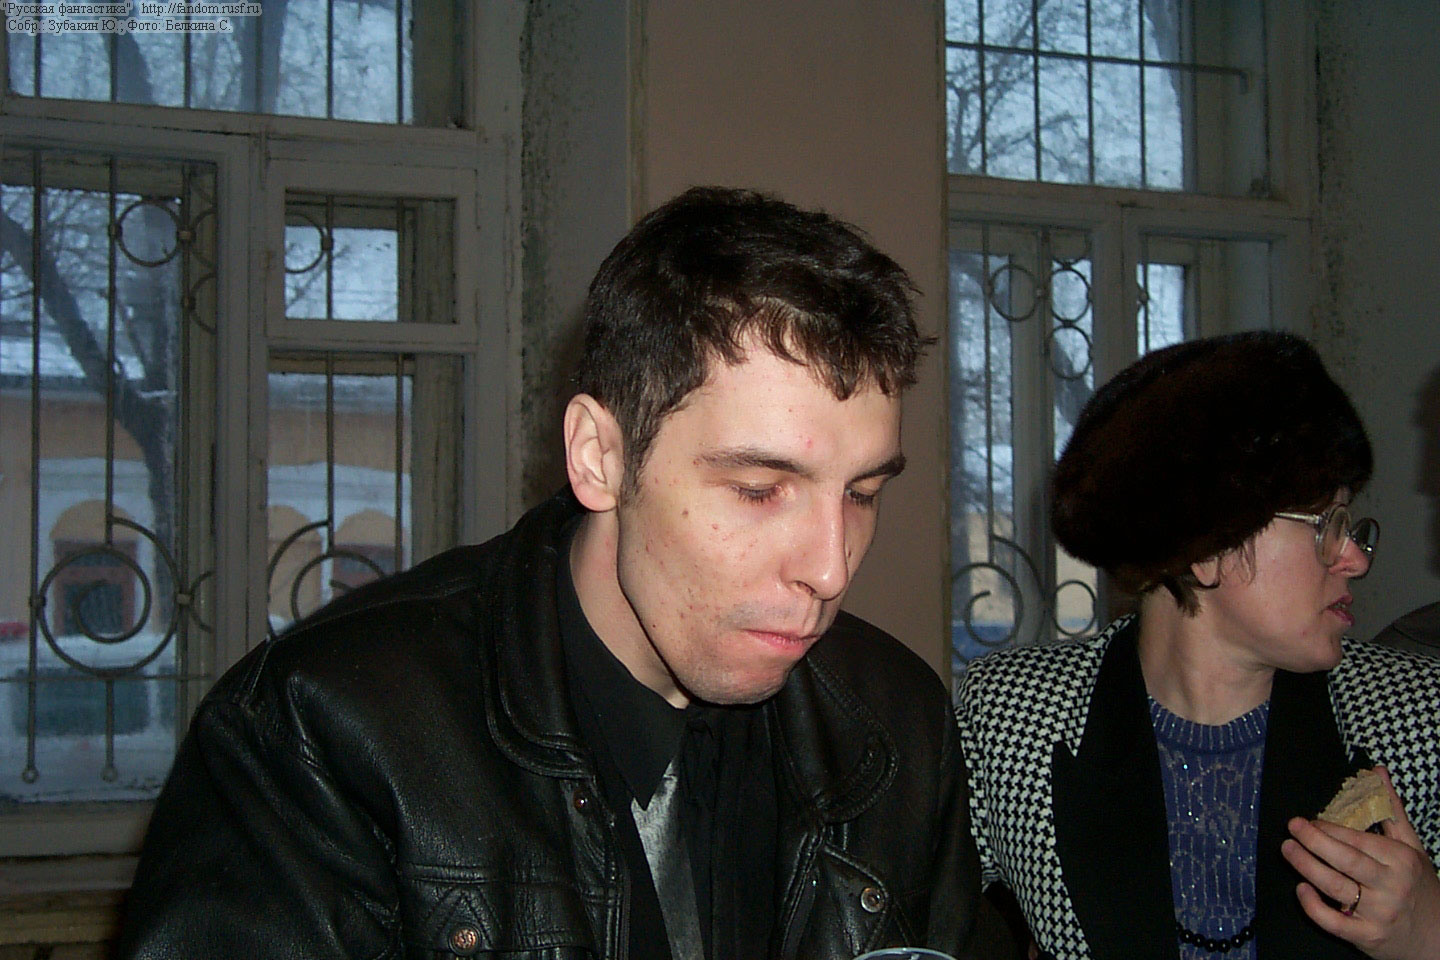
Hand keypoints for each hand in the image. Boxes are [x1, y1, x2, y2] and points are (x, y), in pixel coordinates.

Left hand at [1281, 767, 1439, 959]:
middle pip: (1345, 859)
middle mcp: (1391, 885)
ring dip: (1305, 866)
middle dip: (1313, 841)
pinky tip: (1301, 889)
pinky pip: (1333, 922)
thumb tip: (1376, 771)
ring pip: (1335, 886)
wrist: (1438, 938)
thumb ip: (1391, 810)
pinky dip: (1313, 906)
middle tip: (1291, 827)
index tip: (1308, 820)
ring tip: (1287, 849)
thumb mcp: (1411, 847)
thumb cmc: (1418, 886)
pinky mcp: (1367, 936)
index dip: (1328, 829)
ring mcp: (1379, 913)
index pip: (1357, 840)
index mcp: (1400, 859)